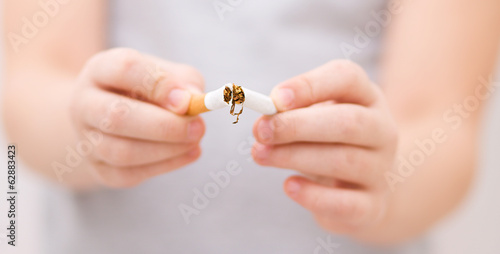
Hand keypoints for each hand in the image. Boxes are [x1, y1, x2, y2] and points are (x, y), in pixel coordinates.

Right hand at [71, 48, 204, 187]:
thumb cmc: (148, 91)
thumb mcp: (166, 74)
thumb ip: (183, 82)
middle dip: (164, 126)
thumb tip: (193, 99)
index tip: (188, 100)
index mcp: (100, 69)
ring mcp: (86, 139)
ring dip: (167, 149)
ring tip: (196, 140)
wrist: (111, 119)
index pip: (123, 69)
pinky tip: (189, 153)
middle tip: (199, 128)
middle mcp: (84, 103)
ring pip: (122, 152)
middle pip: (116, 117)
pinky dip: (166, 165)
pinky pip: (130, 174)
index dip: (158, 85)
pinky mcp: (98, 168)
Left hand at [252, 60, 397, 237]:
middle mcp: (382, 130)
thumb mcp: (315, 117)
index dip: (310, 86)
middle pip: (348, 122)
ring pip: (343, 161)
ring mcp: (381, 170)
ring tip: (260, 155)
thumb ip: (292, 113)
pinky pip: (346, 203)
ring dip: (295, 157)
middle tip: (261, 131)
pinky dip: (314, 195)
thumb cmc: (330, 141)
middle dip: (299, 126)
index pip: (347, 78)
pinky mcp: (373, 206)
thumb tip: (265, 121)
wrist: (363, 185)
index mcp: (367, 97)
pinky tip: (289, 185)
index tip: (276, 98)